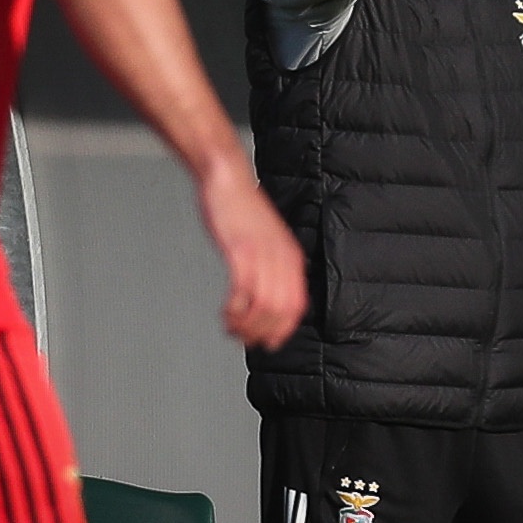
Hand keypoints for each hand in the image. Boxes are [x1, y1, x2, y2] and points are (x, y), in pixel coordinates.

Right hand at [199, 166, 306, 350]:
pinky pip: (243, 291)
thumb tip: (270, 294)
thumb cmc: (242, 208)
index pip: (297, 306)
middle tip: (243, 338)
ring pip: (263, 306)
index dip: (283, 330)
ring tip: (231, 326)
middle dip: (261, 332)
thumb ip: (273, 265)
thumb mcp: (268, 240)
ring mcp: (261, 254)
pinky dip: (234, 309)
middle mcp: (281, 258)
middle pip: (281, 311)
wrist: (228, 178)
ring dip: (245, 325)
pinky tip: (225, 312)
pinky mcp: (240, 251)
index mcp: (291, 257)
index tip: (268, 343)